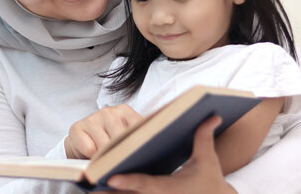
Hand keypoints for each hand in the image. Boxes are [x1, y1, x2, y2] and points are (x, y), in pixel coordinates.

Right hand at [64, 104, 141, 158]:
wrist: (83, 141)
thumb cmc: (109, 140)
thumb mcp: (126, 136)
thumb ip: (137, 137)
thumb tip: (153, 146)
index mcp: (125, 111)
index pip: (137, 128)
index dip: (139, 144)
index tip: (140, 154)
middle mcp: (108, 111)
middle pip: (120, 138)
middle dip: (122, 153)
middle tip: (122, 162)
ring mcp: (92, 118)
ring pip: (104, 145)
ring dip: (106, 156)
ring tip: (107, 159)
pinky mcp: (77, 128)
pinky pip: (89, 149)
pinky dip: (92, 156)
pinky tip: (94, 156)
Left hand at [97, 116, 236, 193]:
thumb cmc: (210, 180)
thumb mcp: (207, 160)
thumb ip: (204, 137)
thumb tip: (212, 115)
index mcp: (169, 188)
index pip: (145, 184)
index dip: (129, 181)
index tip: (111, 177)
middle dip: (108, 192)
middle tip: (89, 183)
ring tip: (88, 187)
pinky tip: (101, 189)